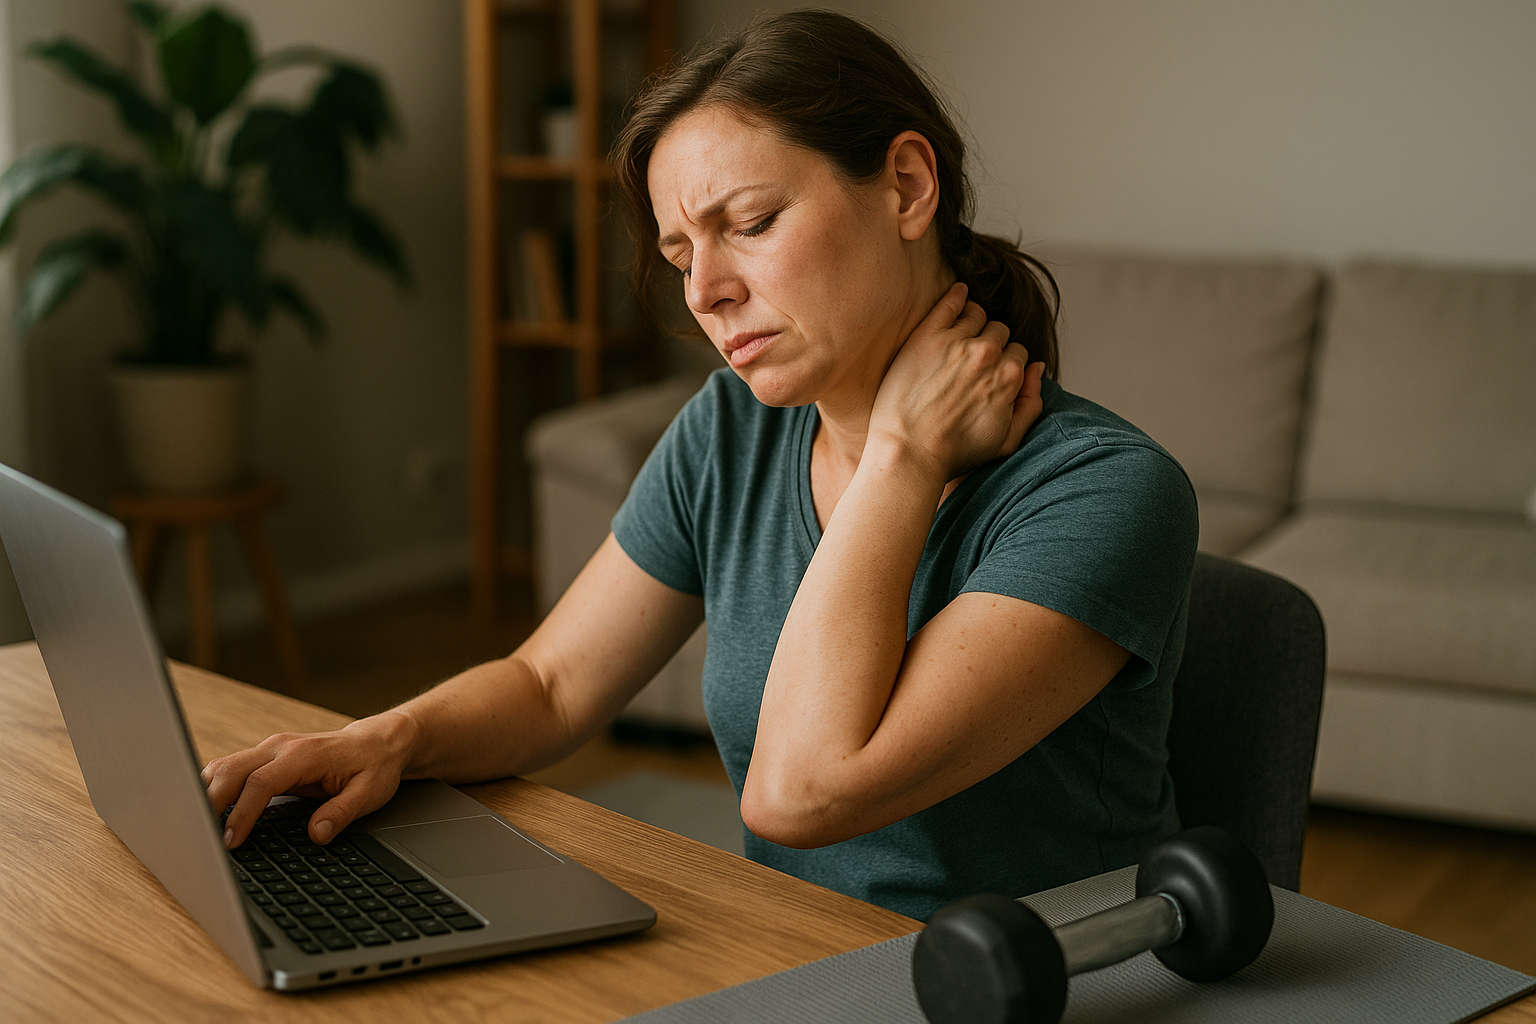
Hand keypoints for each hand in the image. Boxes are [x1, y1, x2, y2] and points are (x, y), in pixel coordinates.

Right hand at [201, 710, 418, 848]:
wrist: (379, 740)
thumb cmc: (374, 765)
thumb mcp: (370, 793)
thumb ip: (342, 812)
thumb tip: (316, 834)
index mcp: (303, 755)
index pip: (260, 783)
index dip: (241, 814)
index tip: (230, 842)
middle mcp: (280, 747)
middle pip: (230, 771)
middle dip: (209, 803)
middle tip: (198, 839)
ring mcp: (270, 748)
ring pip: (224, 766)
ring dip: (206, 793)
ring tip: (195, 827)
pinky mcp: (265, 755)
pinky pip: (230, 768)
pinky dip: (214, 787)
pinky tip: (207, 810)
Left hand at [869, 282, 1044, 480]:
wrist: (909, 451)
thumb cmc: (954, 452)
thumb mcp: (1007, 440)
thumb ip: (1031, 403)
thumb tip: (1037, 369)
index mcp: (1010, 375)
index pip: (1017, 352)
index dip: (1003, 362)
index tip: (988, 371)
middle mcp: (988, 354)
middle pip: (999, 332)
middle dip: (990, 343)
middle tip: (971, 359)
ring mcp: (957, 341)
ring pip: (977, 314)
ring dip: (973, 321)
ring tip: (960, 334)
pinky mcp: (927, 335)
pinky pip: (950, 301)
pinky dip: (957, 295)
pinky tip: (957, 294)